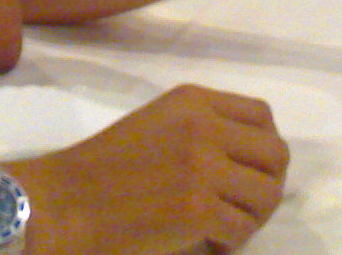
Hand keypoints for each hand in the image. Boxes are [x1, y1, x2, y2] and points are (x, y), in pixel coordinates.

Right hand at [14, 85, 287, 254]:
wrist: (66, 203)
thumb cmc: (103, 169)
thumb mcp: (158, 124)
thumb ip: (201, 127)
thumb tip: (249, 157)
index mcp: (193, 100)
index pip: (262, 116)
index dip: (264, 148)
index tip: (248, 172)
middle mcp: (205, 126)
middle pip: (276, 155)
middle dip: (267, 186)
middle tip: (241, 208)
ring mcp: (204, 167)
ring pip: (267, 195)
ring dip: (252, 218)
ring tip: (223, 228)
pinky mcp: (199, 208)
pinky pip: (242, 230)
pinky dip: (230, 244)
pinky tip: (207, 244)